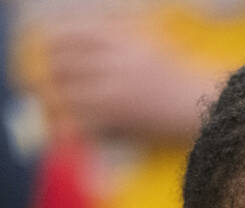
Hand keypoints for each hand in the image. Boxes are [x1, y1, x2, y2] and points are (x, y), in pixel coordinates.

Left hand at [39, 17, 220, 140]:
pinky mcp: (119, 116)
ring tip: (48, 113)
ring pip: (66, 93)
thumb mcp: (149, 46)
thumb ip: (120, 41)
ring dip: (52, 104)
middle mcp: (114, 61)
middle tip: (41, 88)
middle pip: (63, 63)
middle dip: (48, 76)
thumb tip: (91, 41)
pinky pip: (81, 122)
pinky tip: (64, 135)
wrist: (203, 102)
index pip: (74, 35)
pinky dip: (68, 129)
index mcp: (122, 41)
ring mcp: (115, 89)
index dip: (53, 44)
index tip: (46, 53)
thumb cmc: (180, 77)